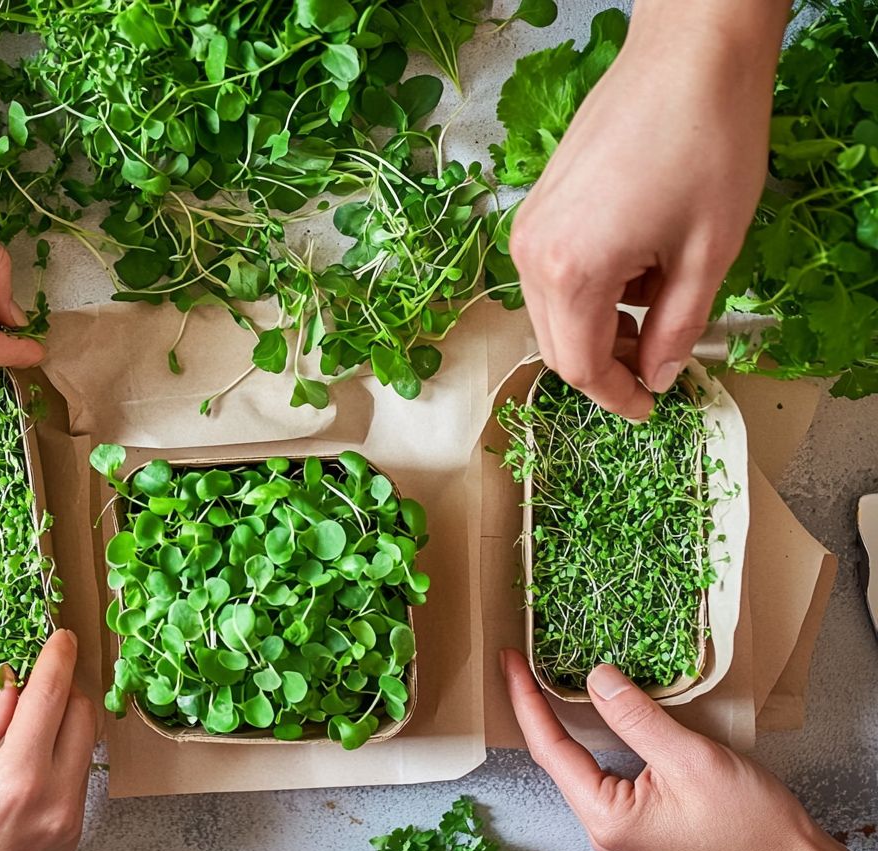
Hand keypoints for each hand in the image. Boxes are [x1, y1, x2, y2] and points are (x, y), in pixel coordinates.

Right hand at [0, 630, 95, 850]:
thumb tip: (12, 684)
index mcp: (18, 781)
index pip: (51, 700)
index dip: (57, 660)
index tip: (61, 635)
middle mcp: (55, 801)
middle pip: (82, 718)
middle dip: (65, 687)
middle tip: (38, 673)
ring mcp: (69, 823)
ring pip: (87, 747)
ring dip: (69, 719)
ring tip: (34, 712)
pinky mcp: (70, 838)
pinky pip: (80, 777)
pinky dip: (65, 752)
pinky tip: (35, 750)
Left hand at [500, 649, 877, 850]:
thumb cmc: (749, 823)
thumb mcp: (690, 758)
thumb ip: (636, 717)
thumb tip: (595, 677)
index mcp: (607, 816)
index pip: (549, 747)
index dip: (527, 699)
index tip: (509, 660)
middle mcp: (604, 825)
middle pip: (556, 755)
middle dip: (537, 705)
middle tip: (521, 659)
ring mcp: (620, 824)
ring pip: (579, 760)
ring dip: (563, 718)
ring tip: (544, 674)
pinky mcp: (639, 817)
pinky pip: (603, 767)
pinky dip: (594, 733)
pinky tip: (592, 707)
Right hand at [508, 0, 786, 418]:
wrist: (687, 55)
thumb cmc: (706, 142)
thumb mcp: (710, 253)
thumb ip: (680, 329)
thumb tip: (661, 375)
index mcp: (570, 272)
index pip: (579, 366)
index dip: (617, 396)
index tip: (650, 408)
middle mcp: (532, 254)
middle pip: (557, 343)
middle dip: (609, 363)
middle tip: (661, 361)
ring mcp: (528, 227)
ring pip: (553, 310)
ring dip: (602, 323)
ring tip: (661, 294)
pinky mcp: (537, 206)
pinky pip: (552, 273)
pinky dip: (592, 288)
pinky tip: (639, 261)